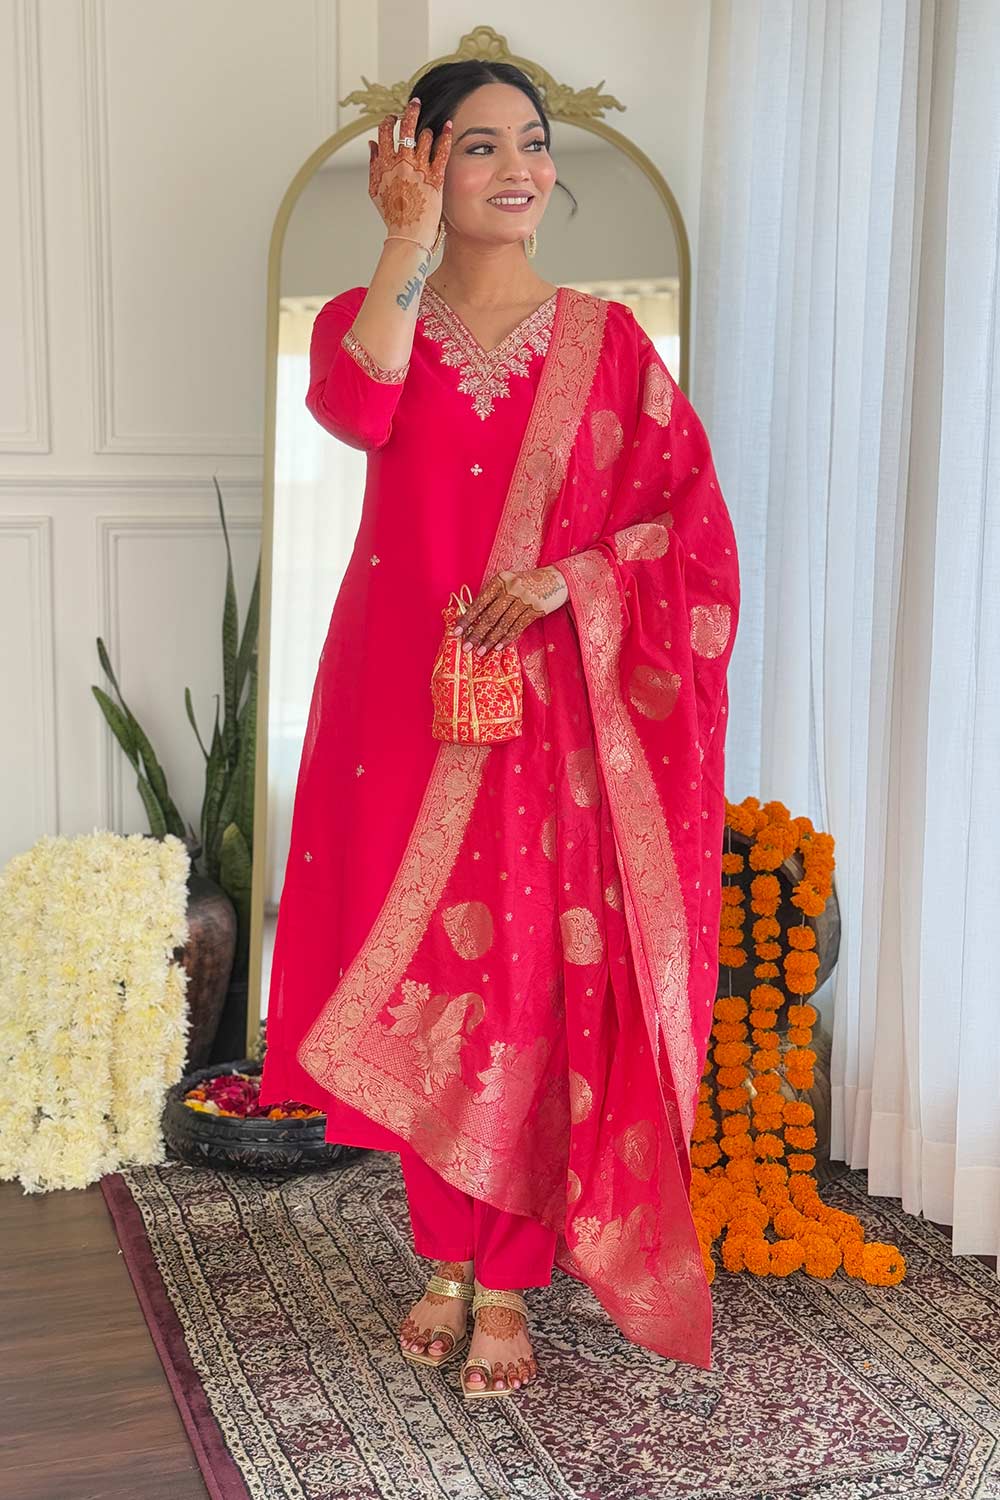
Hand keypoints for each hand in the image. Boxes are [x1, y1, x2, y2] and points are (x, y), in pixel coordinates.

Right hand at [369, 96, 452, 251]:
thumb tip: (371, 145)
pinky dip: (445, 136)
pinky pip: (441, 151)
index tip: (393, 118)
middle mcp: (401, 163)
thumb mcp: (375, 190)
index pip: (384, 132)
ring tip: (429, 131)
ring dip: (426, 130)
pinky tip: (449, 126)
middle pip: (405, 128)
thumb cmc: (392, 216)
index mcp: (384, 164)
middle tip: (414, 102)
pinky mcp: (435, 177)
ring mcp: (418, 169)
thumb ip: (373, 164)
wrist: (407, 235)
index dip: (389, 122)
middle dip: (410, 111)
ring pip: (423, 137)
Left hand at [451, 567, 568, 655]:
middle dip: (476, 633)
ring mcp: (524, 599)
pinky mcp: (536, 609)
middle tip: (466, 647)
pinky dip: (507, 638)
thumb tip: (474, 618)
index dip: (468, 618)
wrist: (557, 579)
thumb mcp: (509, 583)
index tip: (457, 631)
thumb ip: (494, 597)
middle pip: (490, 616)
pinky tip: (498, 647)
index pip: (480, 602)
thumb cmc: (528, 583)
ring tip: (480, 652)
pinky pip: (518, 627)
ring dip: (490, 640)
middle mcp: (511, 588)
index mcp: (500, 580)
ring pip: (503, 624)